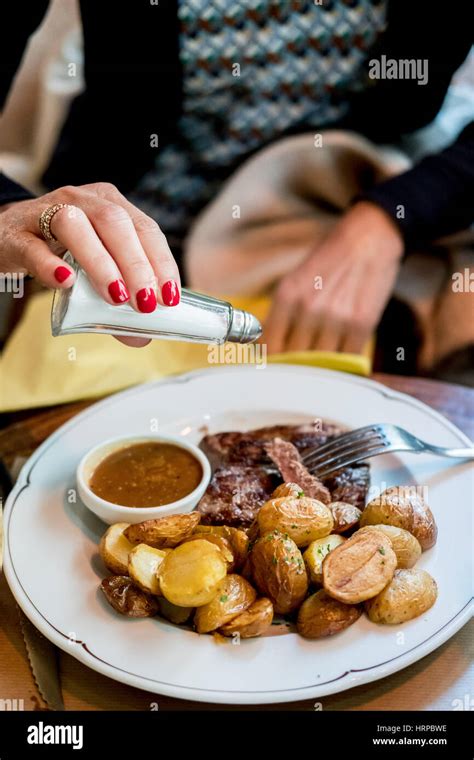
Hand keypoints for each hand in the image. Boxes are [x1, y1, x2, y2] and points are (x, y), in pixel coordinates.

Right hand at [0, 183, 180, 345]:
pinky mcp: (17, 234)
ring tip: (115, 297)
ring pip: (76, 226)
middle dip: (136, 264)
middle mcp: (82, 200)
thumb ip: (118, 301)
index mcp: (111, 204)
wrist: (6, 236)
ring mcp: (46, 211)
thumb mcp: (94, 268)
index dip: (161, 262)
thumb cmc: (60, 251)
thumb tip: (142, 338)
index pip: (145, 228)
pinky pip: (34, 247)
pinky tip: (66, 282)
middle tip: (145, 303)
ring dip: (100, 263)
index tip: (169, 296)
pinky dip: (51, 265)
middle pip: (115, 223)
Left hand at [264, 202, 403, 353]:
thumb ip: (282, 312)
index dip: (272, 362)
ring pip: (322, 362)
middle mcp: (309, 307)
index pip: (271, 346)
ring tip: (322, 365)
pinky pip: (348, 357)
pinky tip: (342, 356)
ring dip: (321, 367)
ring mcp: (336, 317)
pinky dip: (344, 362)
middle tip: (299, 370)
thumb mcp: (295, 280)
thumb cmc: (329, 260)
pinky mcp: (362, 323)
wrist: (369, 238)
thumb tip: (266, 347)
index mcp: (287, 294)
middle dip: (296, 367)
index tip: (276, 368)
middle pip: (295, 358)